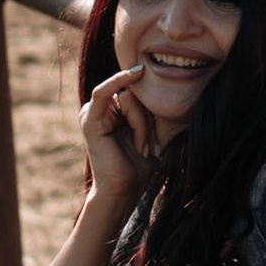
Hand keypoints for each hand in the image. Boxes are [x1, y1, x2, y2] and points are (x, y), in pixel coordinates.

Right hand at [80, 62, 158, 215]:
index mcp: (114, 112)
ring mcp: (93, 113)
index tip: (161, 140)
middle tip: (151, 148)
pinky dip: (119, 82)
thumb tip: (176, 85)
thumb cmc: (140, 165)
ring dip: (142, 124)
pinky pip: (104, 92)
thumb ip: (154, 111)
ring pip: (129, 98)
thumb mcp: (153, 132)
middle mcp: (102, 110)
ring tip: (143, 148)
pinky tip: (135, 74)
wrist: (125, 191)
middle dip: (149, 121)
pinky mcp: (89, 120)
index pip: (140, 95)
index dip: (154, 111)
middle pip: (135, 95)